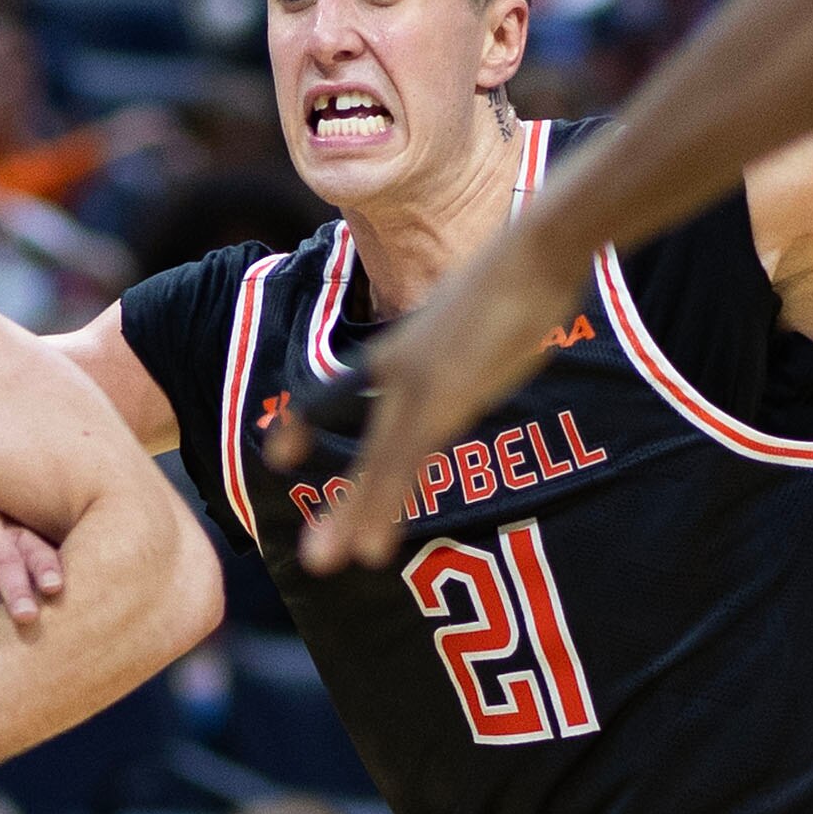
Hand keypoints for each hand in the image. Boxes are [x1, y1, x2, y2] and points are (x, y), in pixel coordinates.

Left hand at [319, 224, 595, 573]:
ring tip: (326, 562)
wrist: (533, 250)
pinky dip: (387, 506)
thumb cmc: (518, 275)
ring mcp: (418, 387)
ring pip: (377, 465)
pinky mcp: (445, 398)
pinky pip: (406, 464)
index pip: (335, 392)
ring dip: (353, 518)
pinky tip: (374, 545)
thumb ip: (459, 344)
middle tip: (314, 557)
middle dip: (341, 504)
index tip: (279, 454)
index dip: (304, 423)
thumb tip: (469, 356)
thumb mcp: (473, 313)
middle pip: (357, 444)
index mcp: (399, 349)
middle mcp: (398, 371)